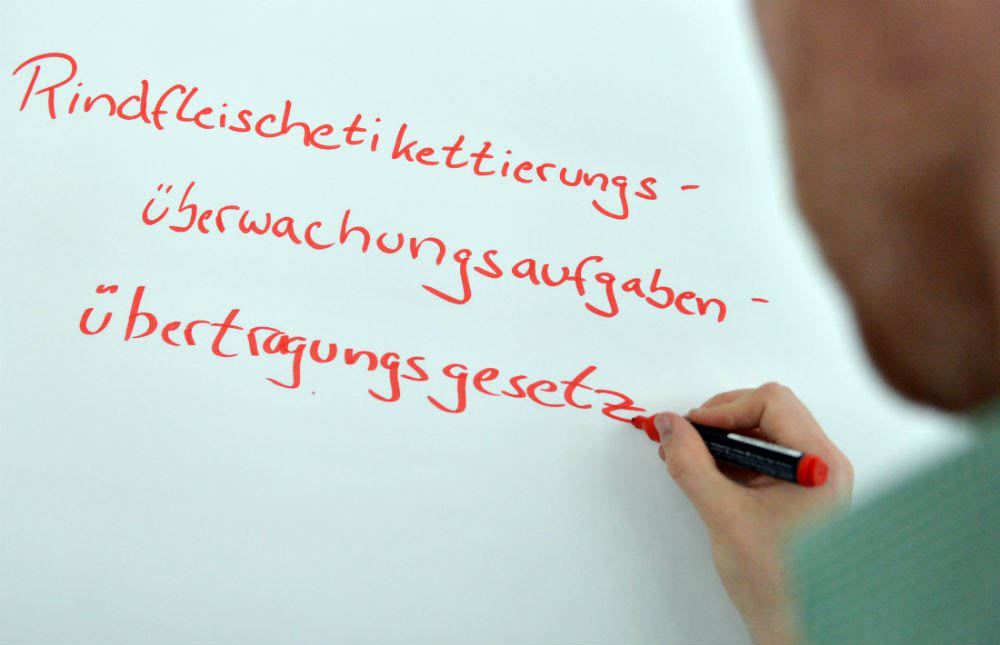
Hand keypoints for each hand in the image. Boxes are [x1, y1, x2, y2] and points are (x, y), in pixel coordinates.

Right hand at [656, 383, 852, 644]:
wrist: (796, 626)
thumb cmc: (777, 582)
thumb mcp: (724, 516)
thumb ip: (692, 465)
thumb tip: (671, 427)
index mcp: (819, 464)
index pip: (772, 403)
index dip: (725, 409)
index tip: (692, 428)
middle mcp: (823, 464)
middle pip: (770, 411)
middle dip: (722, 420)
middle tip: (688, 439)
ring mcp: (813, 478)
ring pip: (765, 432)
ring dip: (725, 439)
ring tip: (691, 458)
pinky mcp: (800, 492)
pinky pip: (765, 457)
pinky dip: (734, 458)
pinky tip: (709, 475)